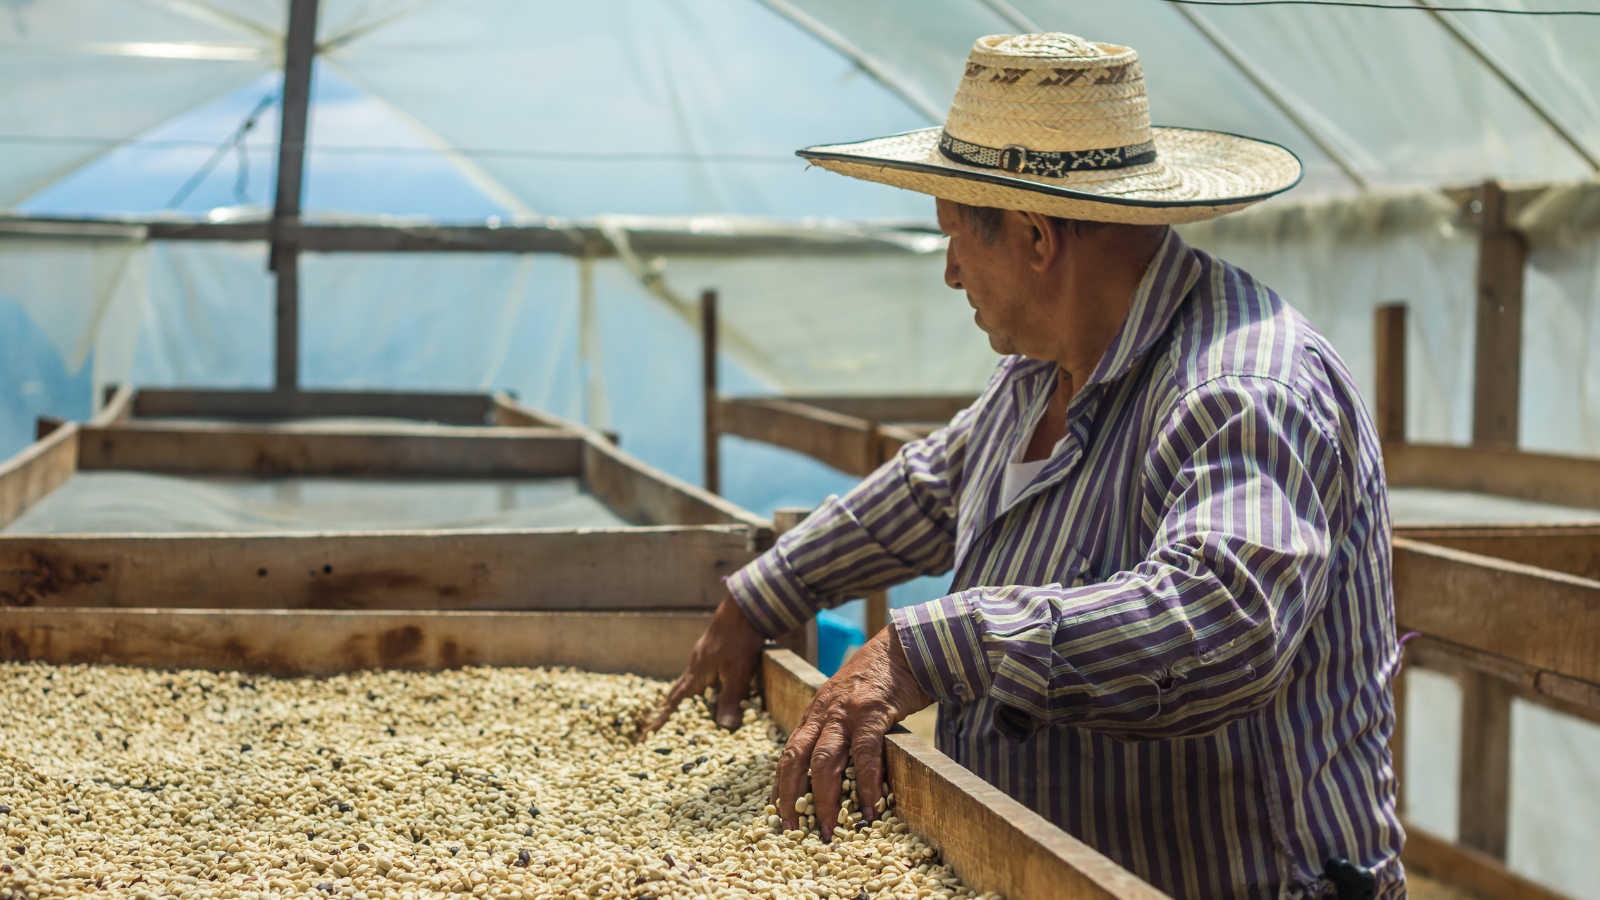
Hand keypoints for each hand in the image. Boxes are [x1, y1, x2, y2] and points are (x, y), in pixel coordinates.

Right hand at [646, 594, 765, 732]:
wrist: (744, 607)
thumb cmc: (739, 640)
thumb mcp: (737, 673)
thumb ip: (729, 700)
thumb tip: (724, 729)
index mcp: (696, 675)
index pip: (674, 703)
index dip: (661, 719)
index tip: (646, 735)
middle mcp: (696, 665)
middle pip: (677, 691)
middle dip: (668, 707)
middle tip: (658, 722)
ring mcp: (704, 655)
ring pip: (689, 679)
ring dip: (683, 694)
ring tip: (682, 706)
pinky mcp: (714, 648)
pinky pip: (701, 671)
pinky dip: (699, 682)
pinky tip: (709, 682)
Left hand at [774, 625, 930, 840]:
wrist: (905, 645)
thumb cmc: (881, 677)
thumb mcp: (848, 699)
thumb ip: (838, 726)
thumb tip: (837, 765)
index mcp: (816, 711)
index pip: (789, 752)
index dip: (781, 783)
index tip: (777, 811)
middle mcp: (823, 712)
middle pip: (795, 759)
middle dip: (791, 796)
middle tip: (792, 829)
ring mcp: (845, 711)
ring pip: (823, 760)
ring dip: (824, 798)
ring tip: (829, 827)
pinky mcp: (872, 711)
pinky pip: (864, 753)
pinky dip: (865, 783)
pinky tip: (870, 806)